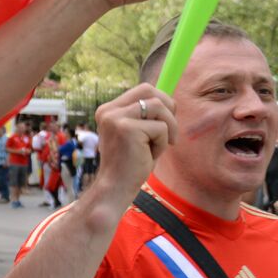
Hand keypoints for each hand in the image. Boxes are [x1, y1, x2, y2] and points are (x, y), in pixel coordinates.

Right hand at [91, 84, 176, 200]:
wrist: (115, 188)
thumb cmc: (130, 163)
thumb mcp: (136, 133)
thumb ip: (145, 115)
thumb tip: (168, 99)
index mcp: (108, 110)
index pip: (142, 89)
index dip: (161, 101)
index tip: (166, 121)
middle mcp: (108, 111)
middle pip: (149, 90)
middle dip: (168, 109)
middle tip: (169, 132)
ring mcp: (116, 118)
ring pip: (159, 106)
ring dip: (168, 128)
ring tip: (158, 146)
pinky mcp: (127, 129)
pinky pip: (161, 127)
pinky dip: (162, 143)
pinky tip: (150, 156)